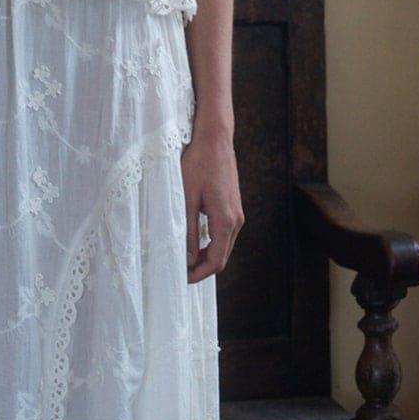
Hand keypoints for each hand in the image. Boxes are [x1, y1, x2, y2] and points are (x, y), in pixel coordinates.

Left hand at [181, 131, 242, 283]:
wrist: (214, 140)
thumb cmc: (198, 164)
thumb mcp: (186, 199)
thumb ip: (188, 231)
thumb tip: (187, 258)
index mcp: (225, 220)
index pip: (216, 261)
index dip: (199, 274)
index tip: (182, 279)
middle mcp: (236, 220)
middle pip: (222, 257)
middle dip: (202, 268)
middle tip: (180, 273)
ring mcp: (237, 214)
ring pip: (224, 246)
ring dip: (206, 256)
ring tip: (184, 259)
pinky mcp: (234, 207)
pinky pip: (224, 234)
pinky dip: (211, 244)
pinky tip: (195, 242)